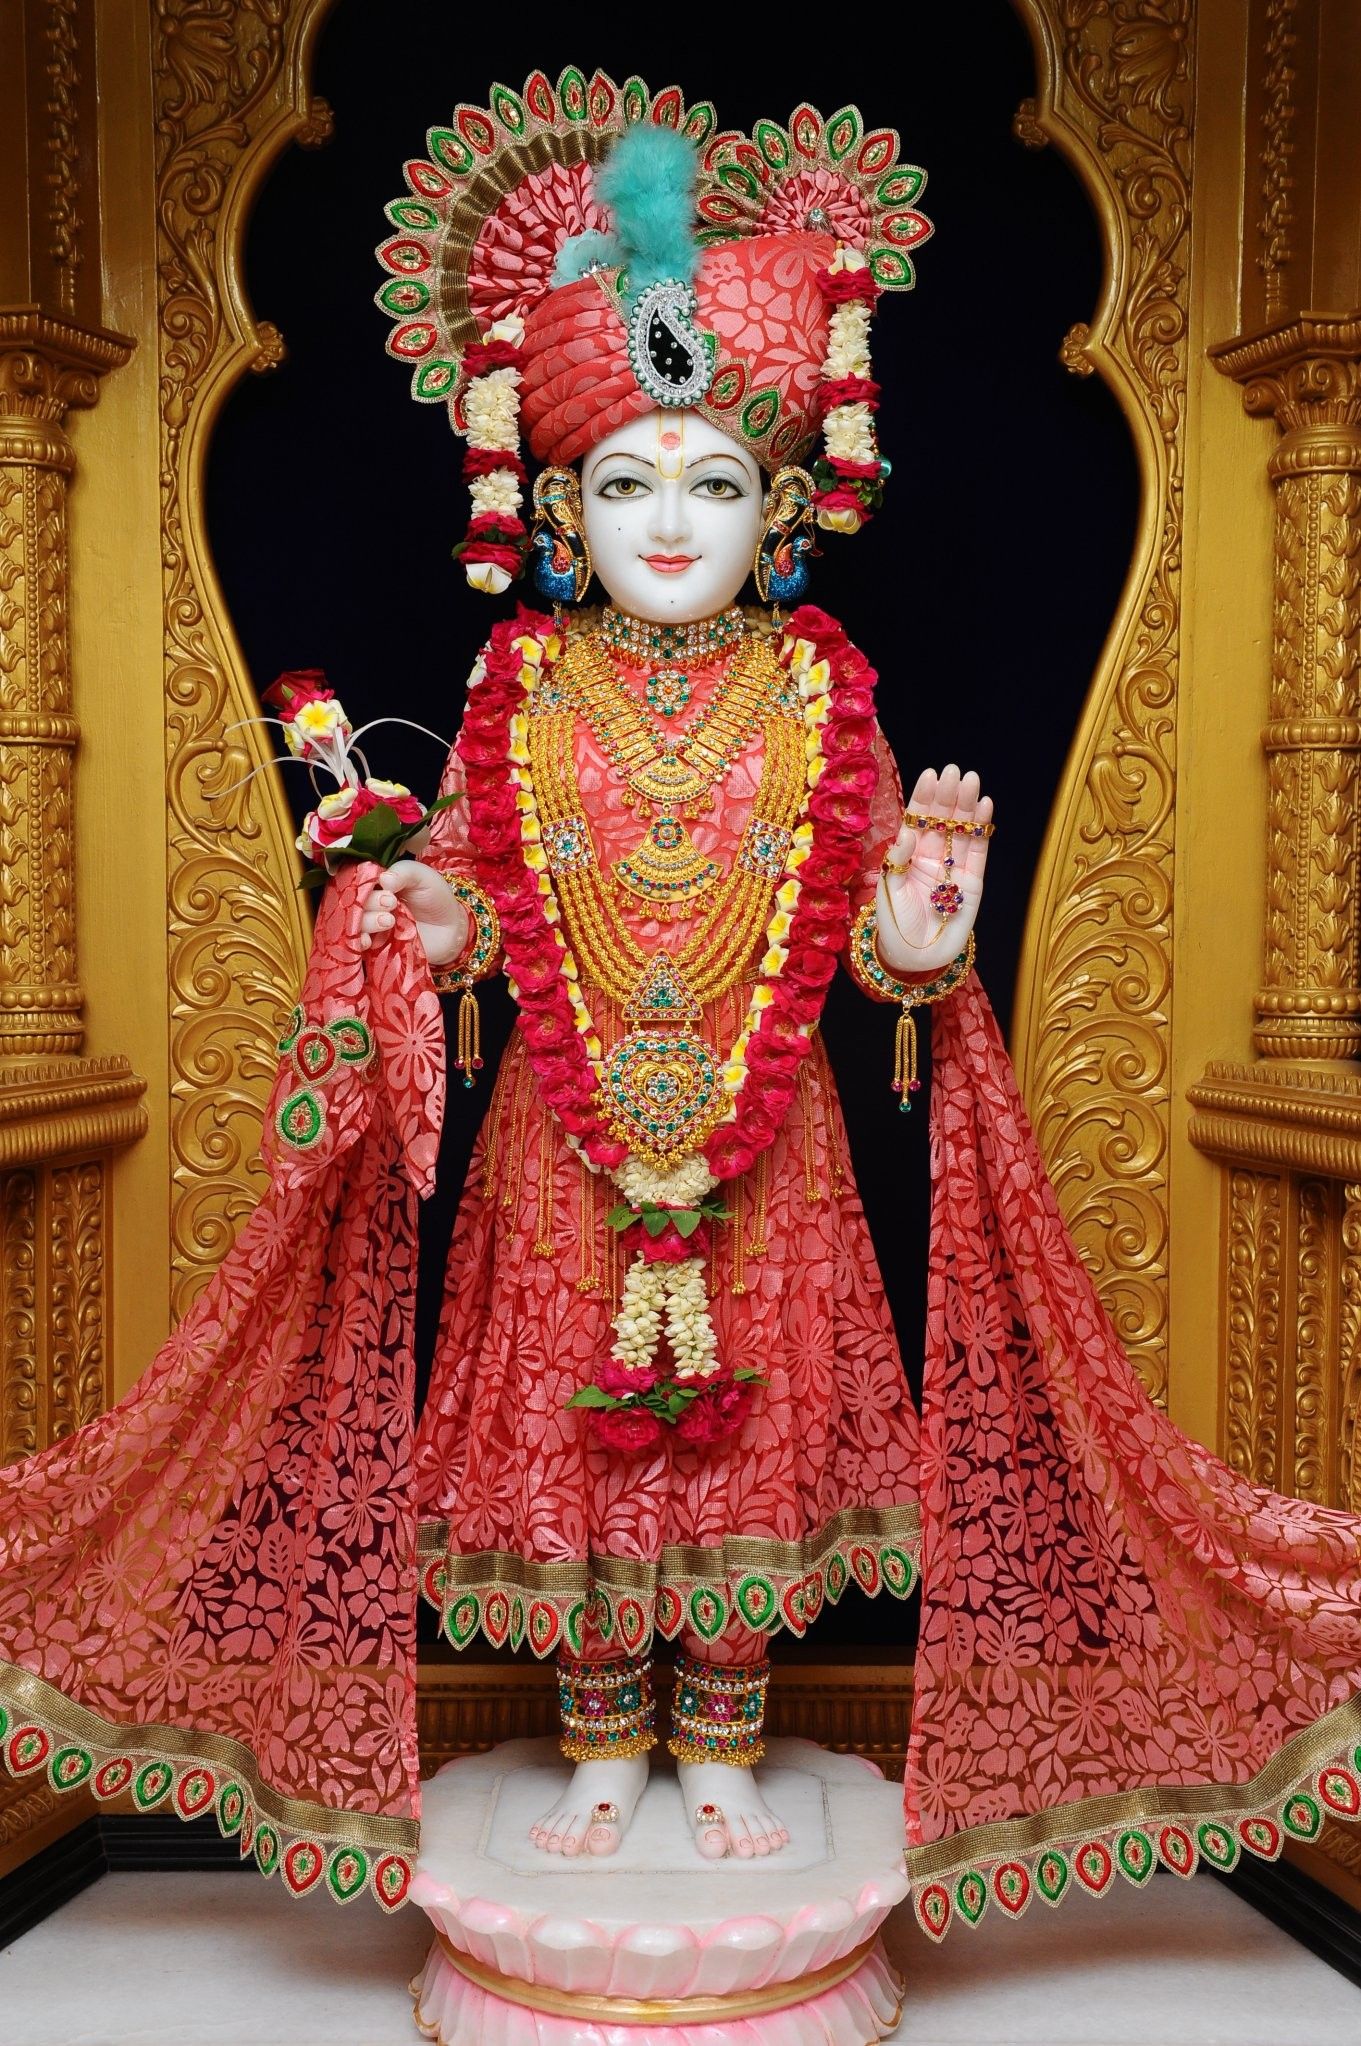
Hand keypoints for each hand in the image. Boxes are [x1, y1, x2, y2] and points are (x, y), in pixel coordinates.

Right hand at [359, 859, 468, 966]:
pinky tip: (368, 940)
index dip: (364, 883)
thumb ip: (403, 872)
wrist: (451, 928)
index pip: (357, 880)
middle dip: (369, 902)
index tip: (385, 888)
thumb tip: (383, 879)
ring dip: (367, 921)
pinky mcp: (374, 945)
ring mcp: (370, 925)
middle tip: (391, 903)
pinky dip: (359, 942)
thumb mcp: (422, 876)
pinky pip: (357, 945)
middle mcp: (369, 903)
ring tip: (389, 920)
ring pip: (354, 923)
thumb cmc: (435, 897)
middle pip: (353, 902)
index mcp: (376, 882)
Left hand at [875, 764, 991, 975]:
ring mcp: (954, 868)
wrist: (917, 958)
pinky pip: (979, 851)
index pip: (917, 820)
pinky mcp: (973, 882)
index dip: (924, 798)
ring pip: (962, 831)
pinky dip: (982, 830)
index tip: (931, 775)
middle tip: (955, 772)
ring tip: (973, 781)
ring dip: (967, 806)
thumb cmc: (896, 925)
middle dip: (949, 795)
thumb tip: (907, 831)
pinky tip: (985, 807)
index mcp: (908, 856)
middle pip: (942, 820)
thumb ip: (897, 861)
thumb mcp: (888, 891)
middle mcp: (932, 857)